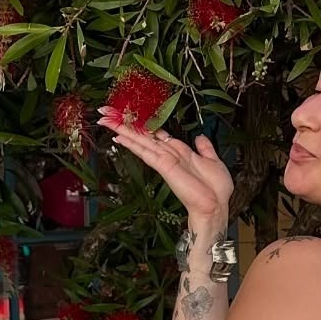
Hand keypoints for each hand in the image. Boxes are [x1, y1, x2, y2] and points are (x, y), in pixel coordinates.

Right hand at [98, 106, 234, 225]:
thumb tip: (199, 137)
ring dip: (122, 130)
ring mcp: (165, 160)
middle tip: (105, 113)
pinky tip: (118, 137)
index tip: (129, 115)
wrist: (216, 206)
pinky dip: (132, 144)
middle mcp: (169, 154)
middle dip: (124, 124)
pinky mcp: (164, 167)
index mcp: (180, 151)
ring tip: (104, 120)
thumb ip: (205, 148)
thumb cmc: (216, 189)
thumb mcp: (213, 161)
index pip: (156, 134)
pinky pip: (145, 152)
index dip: (143, 124)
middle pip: (143, 135)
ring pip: (140, 141)